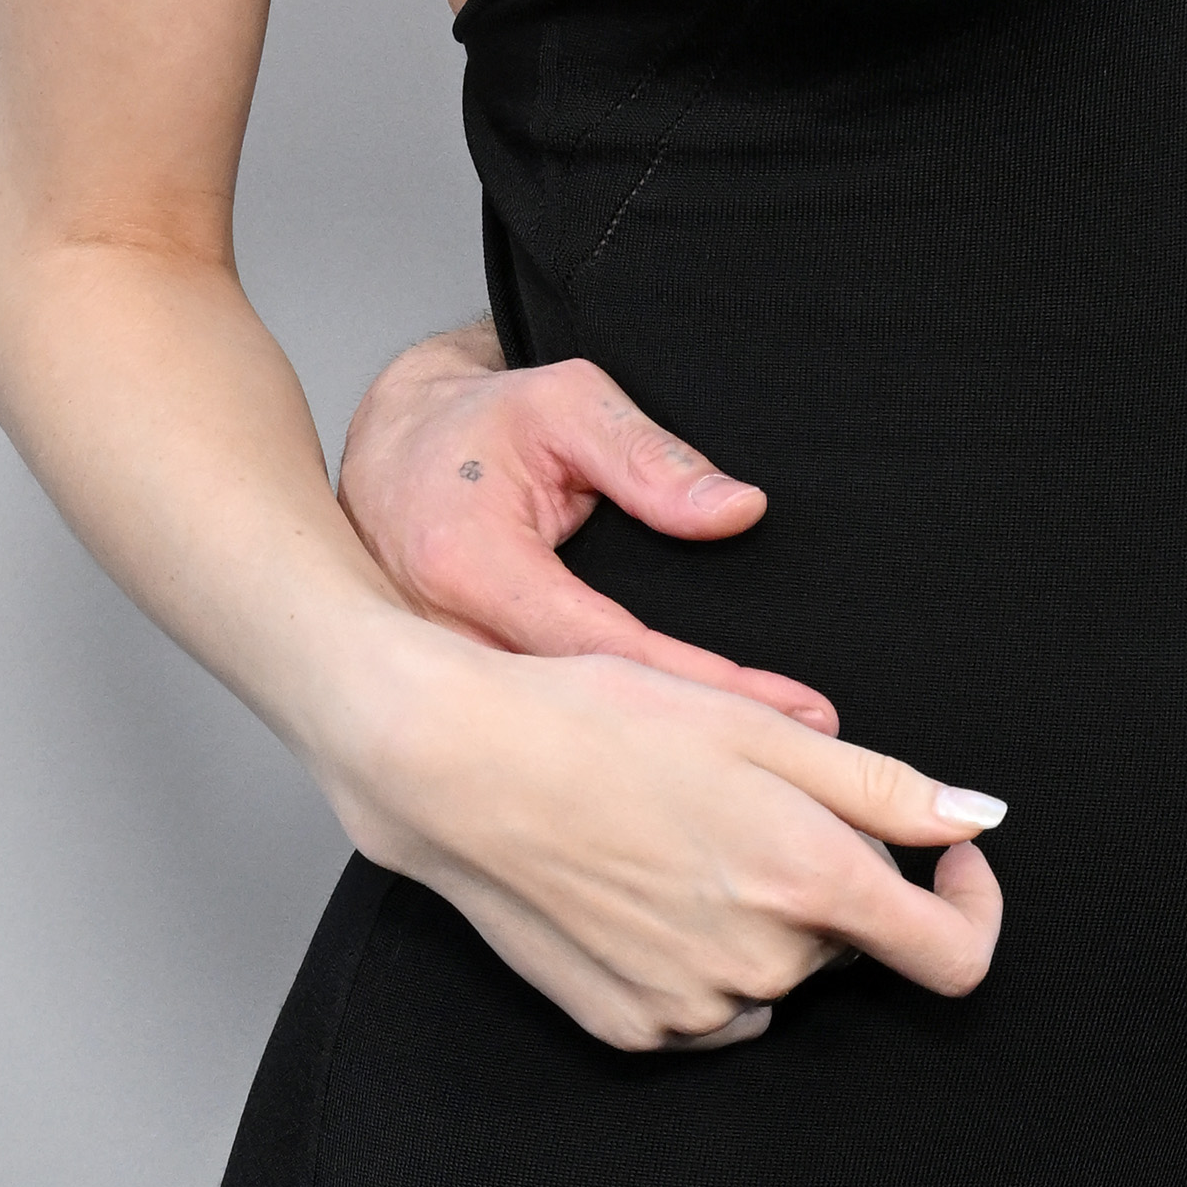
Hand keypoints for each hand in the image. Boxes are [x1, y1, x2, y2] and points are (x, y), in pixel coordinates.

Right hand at [335, 633, 1005, 1052]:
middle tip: (753, 799)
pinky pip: (711, 1003)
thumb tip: (978, 821)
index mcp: (811, 887)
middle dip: (832, 878)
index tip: (948, 855)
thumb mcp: (764, 731)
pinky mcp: (633, 1029)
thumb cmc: (606, 725)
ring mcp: (694, 1010)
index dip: (970, 903)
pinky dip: (706, 953)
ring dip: (765, 915)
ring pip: (779, 970)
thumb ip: (888, 790)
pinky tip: (648, 886)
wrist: (461, 769)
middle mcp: (761, 967)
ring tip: (684, 832)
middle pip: (850, 940)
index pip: (952, 955)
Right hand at [340, 324, 833, 730]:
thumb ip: (652, 458)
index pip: (602, 645)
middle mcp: (441, 637)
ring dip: (648, 763)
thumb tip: (737, 510)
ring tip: (753, 781)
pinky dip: (602, 755)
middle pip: (580, 717)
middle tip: (795, 761)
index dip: (699, 682)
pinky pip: (532, 734)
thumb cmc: (476, 420)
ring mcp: (437, 678)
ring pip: (553, 740)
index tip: (785, 708)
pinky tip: (670, 772)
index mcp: (467, 564)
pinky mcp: (446, 699)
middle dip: (692, 744)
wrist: (392, 444)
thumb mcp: (568, 405)